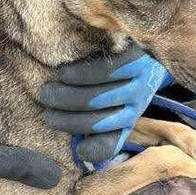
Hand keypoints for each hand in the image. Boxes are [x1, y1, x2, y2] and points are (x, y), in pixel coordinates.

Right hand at [40, 44, 172, 164]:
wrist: (150, 43)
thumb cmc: (122, 74)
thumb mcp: (114, 101)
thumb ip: (97, 121)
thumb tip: (81, 150)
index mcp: (131, 116)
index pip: (113, 143)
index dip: (93, 150)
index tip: (76, 149)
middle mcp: (137, 103)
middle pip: (96, 121)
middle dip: (65, 120)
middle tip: (45, 110)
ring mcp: (138, 81)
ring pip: (96, 99)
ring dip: (66, 98)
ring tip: (47, 92)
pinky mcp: (135, 59)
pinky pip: (103, 72)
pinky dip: (78, 75)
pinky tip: (63, 73)